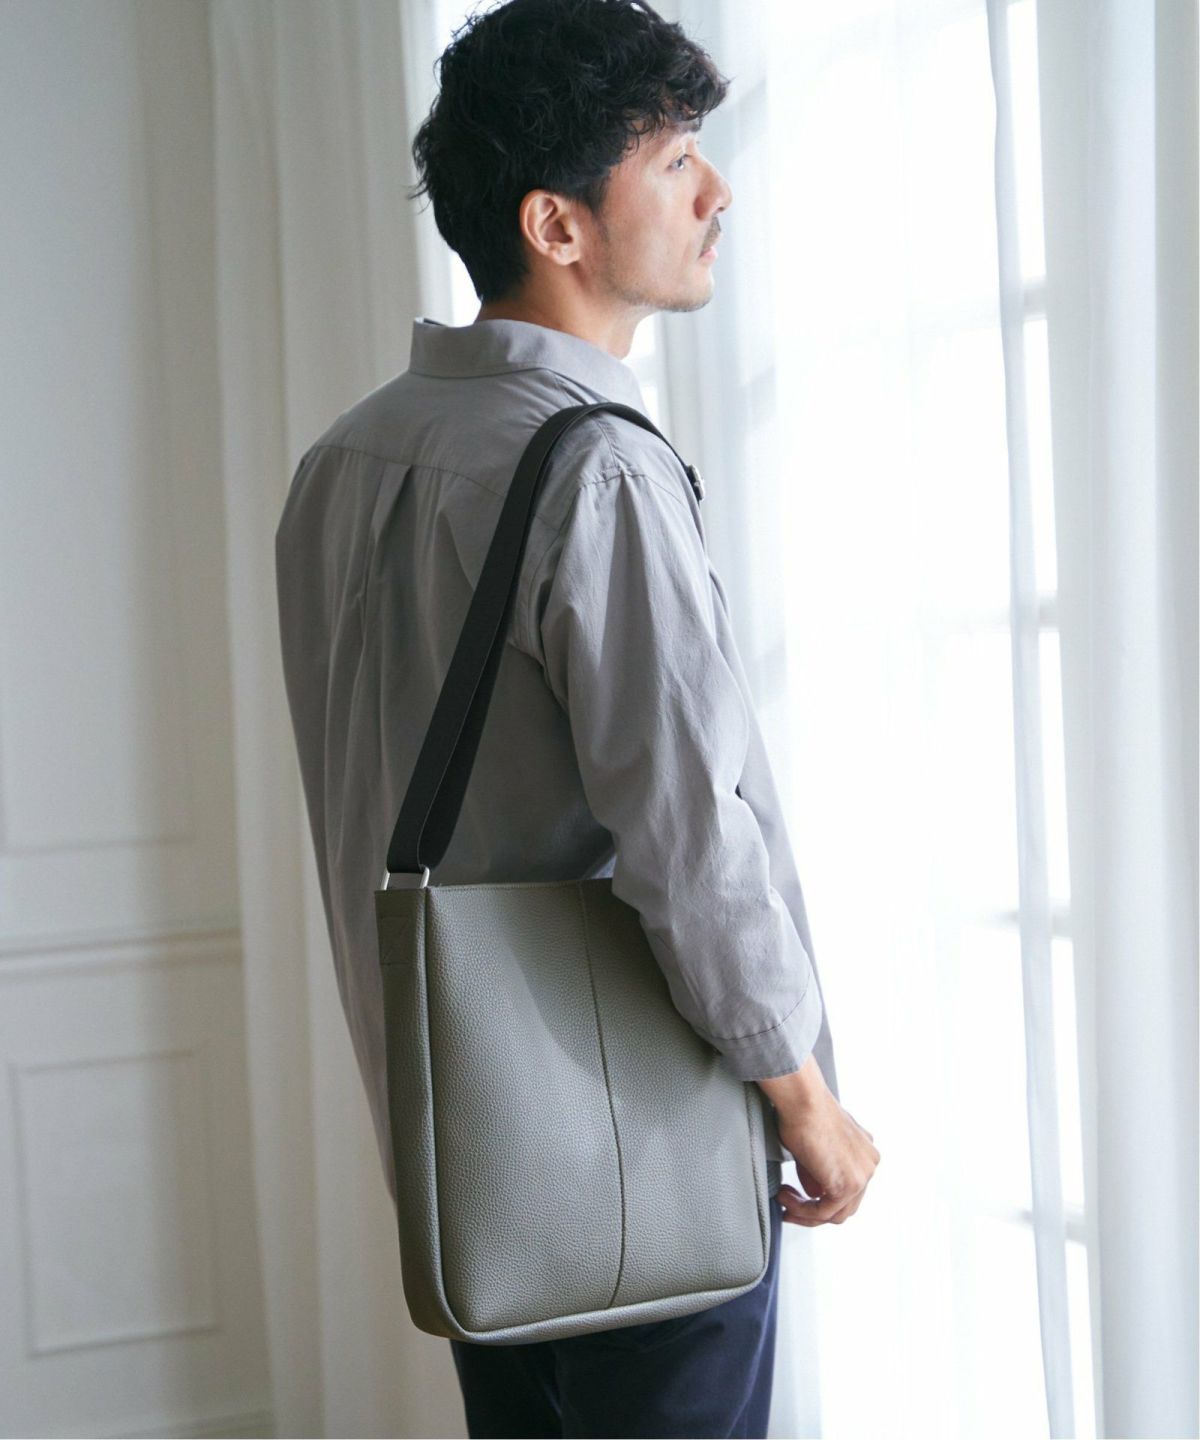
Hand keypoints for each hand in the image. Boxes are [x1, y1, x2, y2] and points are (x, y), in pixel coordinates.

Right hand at [774, 1092, 879, 1226]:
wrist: (804, 1100)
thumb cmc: (804, 1110)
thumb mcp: (815, 1146)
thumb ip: (819, 1172)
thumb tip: (814, 1194)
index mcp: (865, 1151)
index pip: (848, 1189)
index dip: (821, 1197)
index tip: (798, 1196)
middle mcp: (869, 1164)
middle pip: (845, 1205)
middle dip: (814, 1210)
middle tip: (790, 1206)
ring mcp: (862, 1176)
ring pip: (835, 1213)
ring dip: (806, 1213)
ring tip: (784, 1200)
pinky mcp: (848, 1186)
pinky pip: (823, 1212)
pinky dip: (802, 1210)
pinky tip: (785, 1198)